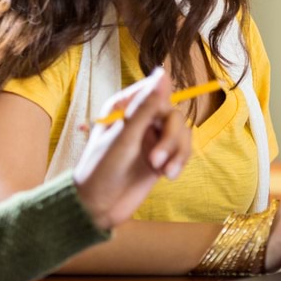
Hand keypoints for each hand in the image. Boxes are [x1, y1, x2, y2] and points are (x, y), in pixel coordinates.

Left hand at [72, 68, 191, 230]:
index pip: (155, 92)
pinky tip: (169, 175)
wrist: (98, 208)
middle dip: (170, 139)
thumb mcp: (124, 137)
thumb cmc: (101, 169)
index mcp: (124, 107)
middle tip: (156, 161)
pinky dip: (180, 161)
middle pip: (173, 115)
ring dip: (177, 152)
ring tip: (165, 172)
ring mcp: (152, 139)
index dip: (162, 105)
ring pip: (182, 133)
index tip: (159, 124)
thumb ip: (145, 106)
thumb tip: (162, 73)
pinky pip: (183, 149)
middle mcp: (140, 120)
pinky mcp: (162, 157)